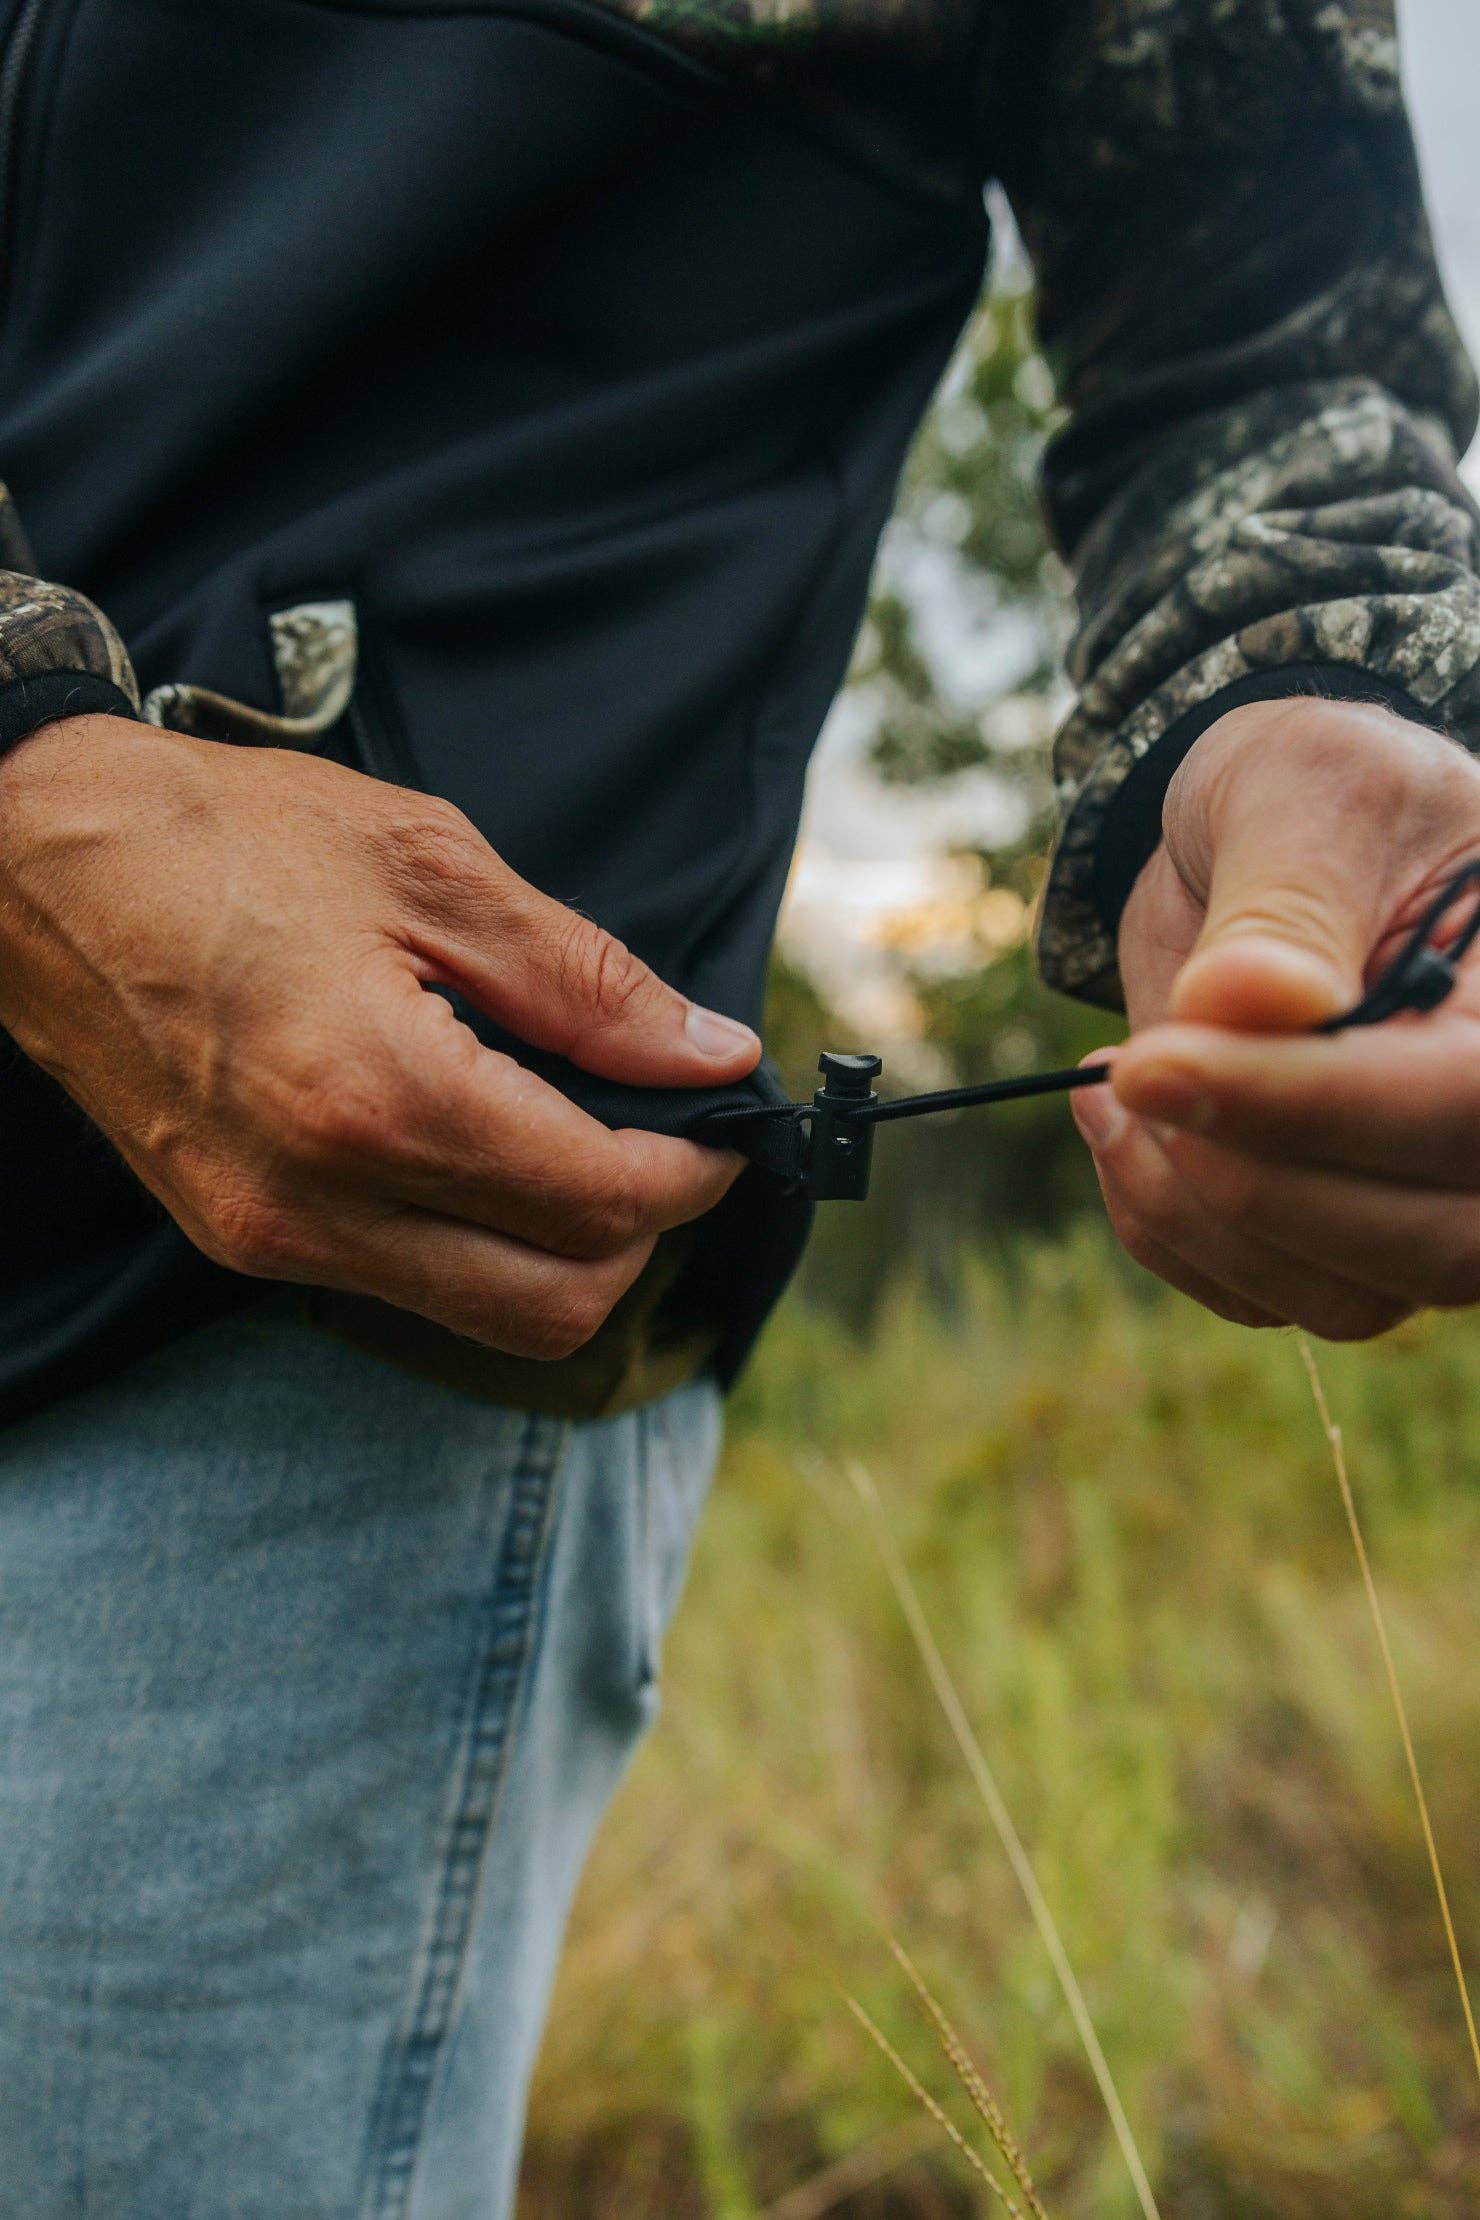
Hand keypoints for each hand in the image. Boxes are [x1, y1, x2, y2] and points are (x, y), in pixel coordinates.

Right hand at [0, 716, 756, 1356]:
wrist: (37, 861)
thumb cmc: (225, 840)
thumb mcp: (431, 867)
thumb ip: (586, 982)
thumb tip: (707, 1054)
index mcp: (376, 1098)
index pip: (599, 1202)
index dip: (696, 1170)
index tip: (724, 1117)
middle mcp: (319, 1202)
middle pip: (560, 1303)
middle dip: (642, 1230)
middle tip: (665, 1135)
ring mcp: (272, 1236)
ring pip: (488, 1316)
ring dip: (565, 1247)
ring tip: (577, 1135)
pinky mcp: (242, 1238)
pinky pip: (409, 1284)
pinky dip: (482, 1240)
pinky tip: (483, 1143)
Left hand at [1071, 696, 1479, 1337]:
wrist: (1271, 839)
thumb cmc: (1313, 796)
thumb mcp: (1304, 794)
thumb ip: (1283, 901)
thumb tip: (1245, 1000)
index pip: (1461, 1107)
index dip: (1312, 1106)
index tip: (1157, 1064)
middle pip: (1426, 1242)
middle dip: (1246, 1181)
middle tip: (1128, 1072)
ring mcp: (1427, 1197)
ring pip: (1338, 1293)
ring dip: (1189, 1209)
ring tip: (1112, 1074)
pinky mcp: (1341, 1237)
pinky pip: (1259, 1293)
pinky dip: (1165, 1229)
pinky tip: (1121, 1125)